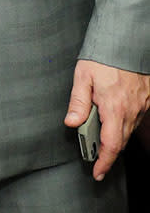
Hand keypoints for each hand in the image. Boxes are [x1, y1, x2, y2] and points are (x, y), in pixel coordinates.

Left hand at [64, 59, 149, 180]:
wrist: (126, 40)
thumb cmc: (103, 56)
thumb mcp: (83, 75)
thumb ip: (78, 101)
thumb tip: (71, 123)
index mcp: (113, 107)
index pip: (111, 145)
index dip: (104, 162)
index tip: (97, 172)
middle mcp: (131, 110)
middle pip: (121, 142)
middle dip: (108, 153)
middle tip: (95, 158)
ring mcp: (141, 105)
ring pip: (129, 131)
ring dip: (116, 138)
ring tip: (101, 137)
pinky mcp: (146, 99)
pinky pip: (136, 119)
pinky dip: (125, 124)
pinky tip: (115, 119)